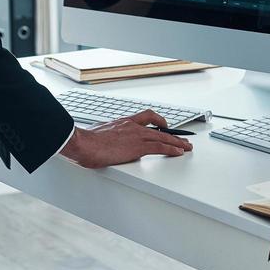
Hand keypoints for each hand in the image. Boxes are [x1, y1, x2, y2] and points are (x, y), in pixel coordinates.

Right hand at [60, 110, 193, 167]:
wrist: (82, 143)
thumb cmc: (85, 141)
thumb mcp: (97, 135)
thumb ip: (106, 138)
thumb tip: (104, 145)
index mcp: (122, 122)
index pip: (145, 117)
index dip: (157, 121)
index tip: (164, 125)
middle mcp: (132, 126)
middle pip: (159, 127)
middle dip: (172, 134)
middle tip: (182, 139)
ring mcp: (136, 136)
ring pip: (163, 137)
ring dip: (177, 143)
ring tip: (186, 147)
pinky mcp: (138, 147)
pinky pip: (160, 147)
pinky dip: (172, 149)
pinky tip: (179, 152)